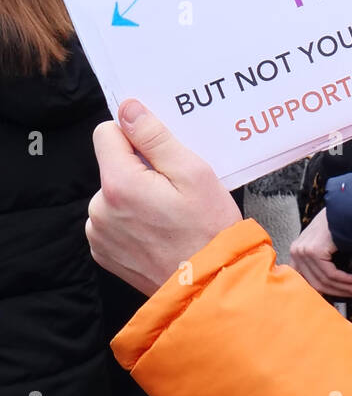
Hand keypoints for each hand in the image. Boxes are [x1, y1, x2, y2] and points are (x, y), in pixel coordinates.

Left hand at [87, 100, 242, 295]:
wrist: (208, 286)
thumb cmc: (208, 231)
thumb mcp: (193, 173)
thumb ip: (155, 137)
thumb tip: (128, 109)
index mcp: (119, 184)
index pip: (107, 133)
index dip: (136, 137)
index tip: (160, 154)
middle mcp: (100, 209)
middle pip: (112, 165)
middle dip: (140, 170)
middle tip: (174, 192)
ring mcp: (99, 233)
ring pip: (113, 192)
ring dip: (136, 196)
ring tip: (169, 215)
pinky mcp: (104, 252)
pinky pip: (112, 219)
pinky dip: (132, 220)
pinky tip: (158, 231)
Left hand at [290, 208, 351, 297]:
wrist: (345, 208)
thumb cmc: (337, 224)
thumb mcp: (323, 245)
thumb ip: (320, 264)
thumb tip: (329, 287)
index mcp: (296, 252)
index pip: (305, 281)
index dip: (324, 292)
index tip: (339, 297)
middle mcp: (296, 252)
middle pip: (316, 284)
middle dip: (338, 292)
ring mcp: (303, 252)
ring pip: (325, 280)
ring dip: (346, 287)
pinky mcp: (314, 252)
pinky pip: (331, 274)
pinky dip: (346, 280)